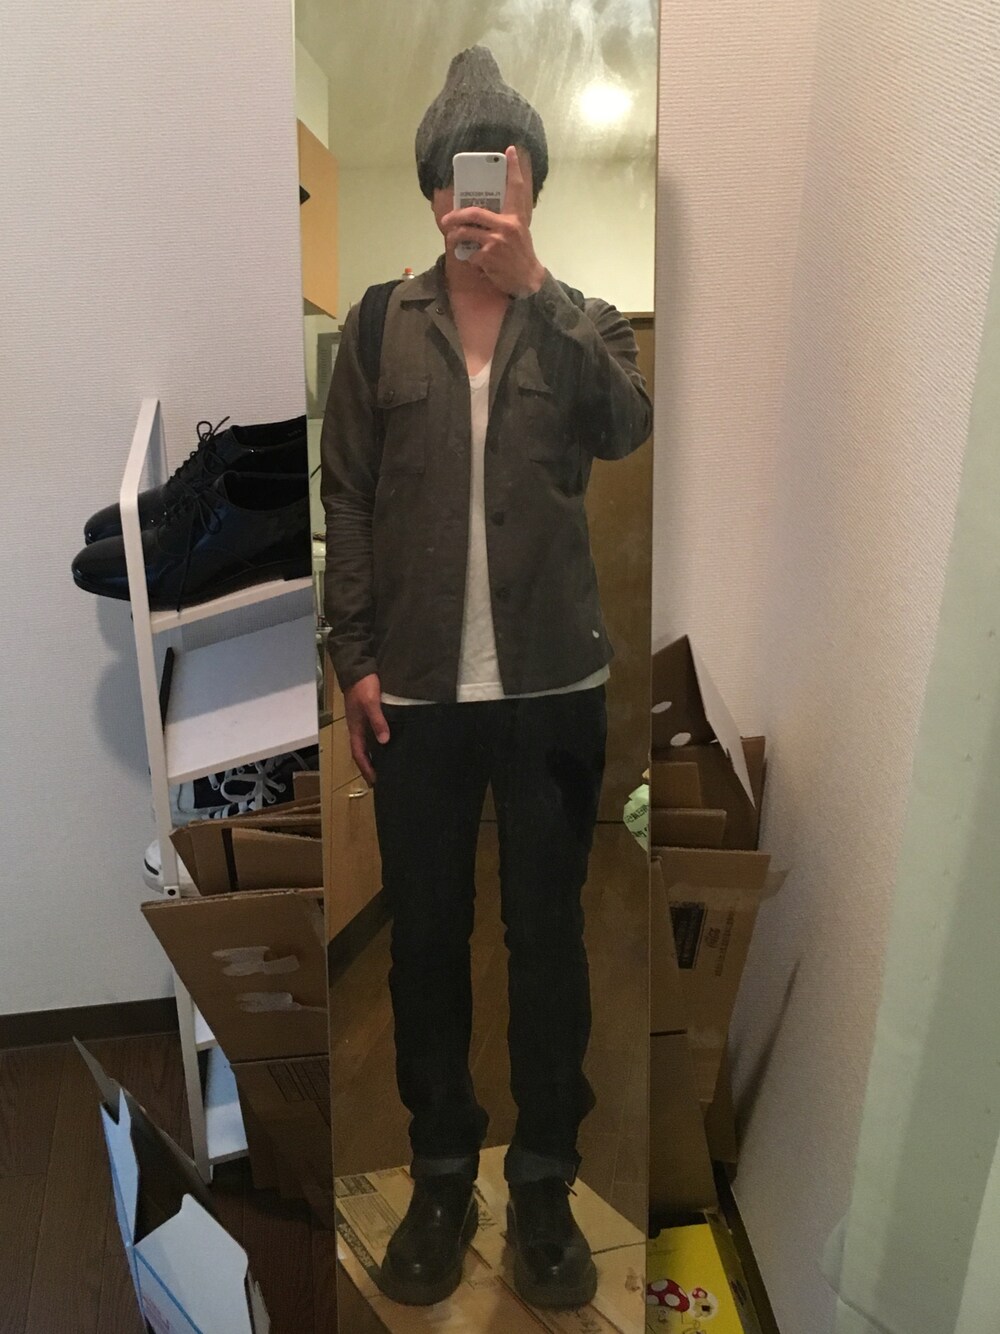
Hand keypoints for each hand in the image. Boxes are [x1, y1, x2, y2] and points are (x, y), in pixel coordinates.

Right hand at [344, 673, 388, 785]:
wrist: (357, 667)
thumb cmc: (362, 686)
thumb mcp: (371, 703)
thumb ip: (377, 721)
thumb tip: (384, 741)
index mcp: (355, 727)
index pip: (358, 753)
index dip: (366, 768)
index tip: (375, 781)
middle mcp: (357, 726)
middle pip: (361, 750)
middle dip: (369, 765)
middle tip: (380, 777)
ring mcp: (361, 719)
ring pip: (366, 742)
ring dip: (374, 754)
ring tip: (385, 763)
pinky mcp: (366, 712)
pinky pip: (371, 732)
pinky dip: (377, 741)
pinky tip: (387, 741)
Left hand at [441, 147, 546, 297]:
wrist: (528, 279)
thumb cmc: (521, 255)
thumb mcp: (519, 232)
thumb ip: (504, 221)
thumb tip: (479, 216)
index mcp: (516, 217)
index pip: (515, 188)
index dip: (513, 168)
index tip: (510, 150)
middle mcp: (507, 226)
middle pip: (474, 212)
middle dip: (456, 216)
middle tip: (446, 219)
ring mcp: (496, 241)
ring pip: (466, 233)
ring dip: (455, 237)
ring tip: (452, 239)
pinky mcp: (488, 257)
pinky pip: (470, 253)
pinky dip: (470, 258)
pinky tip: (477, 262)